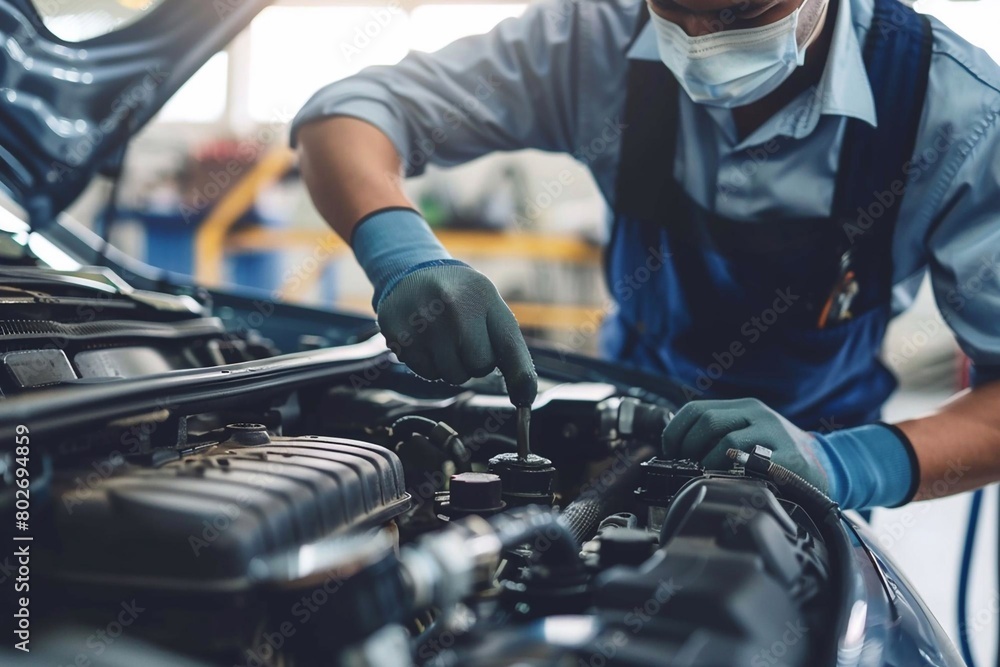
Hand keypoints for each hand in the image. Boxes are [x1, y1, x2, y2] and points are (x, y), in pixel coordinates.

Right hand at [378, 262, 537, 405]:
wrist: (411, 273)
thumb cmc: (461, 297)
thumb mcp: (489, 306)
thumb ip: (510, 347)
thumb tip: (524, 397)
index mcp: (481, 296)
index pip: (508, 345)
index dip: (520, 377)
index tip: (524, 400)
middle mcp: (452, 307)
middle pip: (479, 366)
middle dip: (476, 360)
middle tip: (465, 337)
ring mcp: (424, 323)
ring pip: (453, 375)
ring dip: (452, 365)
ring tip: (444, 337)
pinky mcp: (400, 338)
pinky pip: (428, 374)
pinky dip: (430, 365)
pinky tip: (425, 340)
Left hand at [661, 398, 830, 494]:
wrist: (826, 466)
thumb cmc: (778, 453)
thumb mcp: (750, 432)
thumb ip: (718, 433)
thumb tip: (675, 447)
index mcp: (745, 407)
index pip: (696, 409)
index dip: (675, 432)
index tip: (671, 452)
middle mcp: (759, 415)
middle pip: (708, 422)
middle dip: (688, 448)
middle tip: (686, 467)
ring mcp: (776, 435)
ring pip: (727, 443)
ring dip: (708, 464)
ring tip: (708, 476)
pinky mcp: (790, 460)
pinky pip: (754, 466)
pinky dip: (735, 476)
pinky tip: (732, 483)